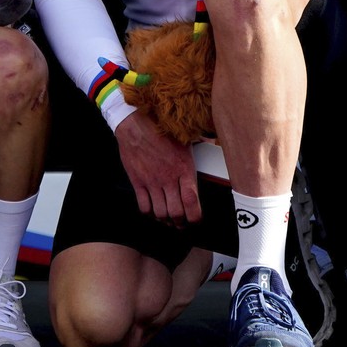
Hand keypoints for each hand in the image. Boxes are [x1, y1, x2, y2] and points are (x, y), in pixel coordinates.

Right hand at [114, 110, 200, 226]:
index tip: (196, 219)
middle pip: (176, 213)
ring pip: (160, 212)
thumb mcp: (185, 140)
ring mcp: (151, 181)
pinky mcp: (137, 181)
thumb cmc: (161, 131)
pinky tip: (152, 209)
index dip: (195, 217)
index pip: (192, 202)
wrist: (133, 124)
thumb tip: (213, 144)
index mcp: (184, 169)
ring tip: (168, 219)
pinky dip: (149, 212)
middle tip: (181, 223)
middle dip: (180, 223)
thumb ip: (201, 148)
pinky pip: (143, 205)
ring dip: (165, 220)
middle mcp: (168, 178)